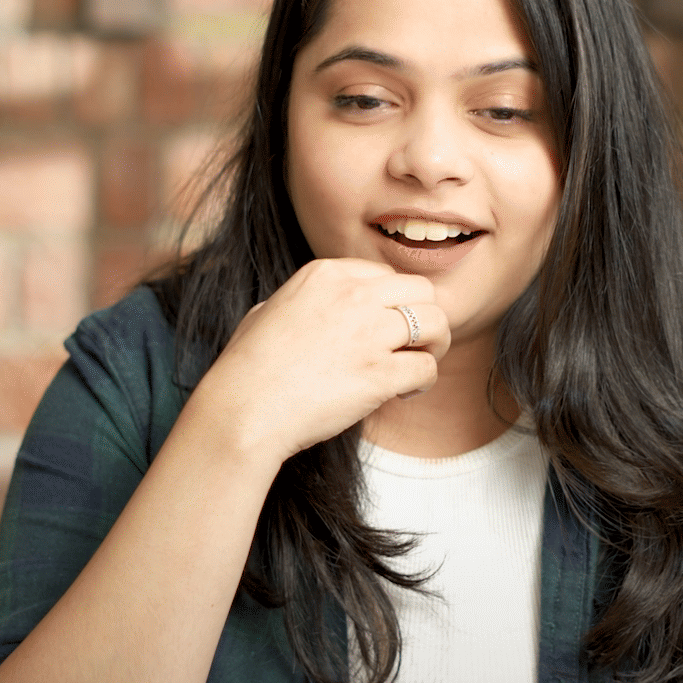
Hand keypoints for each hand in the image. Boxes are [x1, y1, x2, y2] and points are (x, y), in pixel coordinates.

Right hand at [199, 258, 451, 464]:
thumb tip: (313, 308)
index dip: (393, 303)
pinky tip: (404, 393)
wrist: (244, 409)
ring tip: (416, 365)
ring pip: (437, 324)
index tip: (384, 327)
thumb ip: (301, 300)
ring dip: (434, 346)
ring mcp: (369, 333)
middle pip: (422, 291)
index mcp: (326, 274)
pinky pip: (427, 368)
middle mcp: (354, 295)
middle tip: (413, 345)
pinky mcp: (380, 374)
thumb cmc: (247, 367)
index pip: (388, 275)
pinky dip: (423, 382)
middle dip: (424, 317)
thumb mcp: (269, 311)